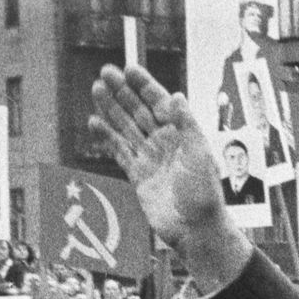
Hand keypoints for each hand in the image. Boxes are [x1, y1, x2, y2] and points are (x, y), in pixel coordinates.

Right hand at [90, 66, 249, 294]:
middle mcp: (165, 142)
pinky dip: (106, 137)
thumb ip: (186, 124)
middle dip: (123, 91)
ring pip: (126, 126)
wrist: (195, 229)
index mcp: (182, 133)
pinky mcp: (138, 175)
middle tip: (105, 72)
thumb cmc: (204, 194)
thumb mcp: (199, 154)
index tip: (129, 69)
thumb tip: (177, 94)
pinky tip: (94, 122)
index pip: (160, 102)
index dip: (145, 85)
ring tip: (96, 89)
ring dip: (111, 108)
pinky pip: (118, 151)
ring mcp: (150, 157)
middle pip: (139, 110)